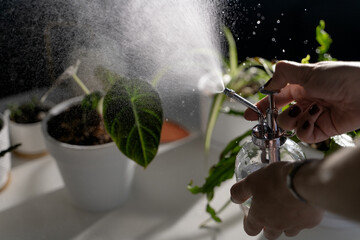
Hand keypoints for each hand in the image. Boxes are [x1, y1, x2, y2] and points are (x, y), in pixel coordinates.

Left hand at [230, 162, 322, 238]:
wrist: (304, 181)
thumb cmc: (277, 181)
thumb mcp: (251, 181)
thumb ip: (240, 191)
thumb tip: (234, 197)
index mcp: (260, 217)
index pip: (250, 229)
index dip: (249, 223)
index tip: (250, 214)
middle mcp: (276, 225)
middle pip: (270, 234)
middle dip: (267, 225)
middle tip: (269, 210)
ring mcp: (294, 225)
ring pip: (288, 230)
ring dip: (285, 222)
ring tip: (286, 206)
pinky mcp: (310, 221)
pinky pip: (304, 222)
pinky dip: (302, 215)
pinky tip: (301, 202)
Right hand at [245, 61, 359, 142]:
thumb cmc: (341, 77)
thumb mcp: (308, 71)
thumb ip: (283, 75)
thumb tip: (265, 85)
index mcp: (299, 87)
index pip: (275, 98)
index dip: (261, 106)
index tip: (249, 114)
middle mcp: (304, 103)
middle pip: (278, 114)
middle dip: (272, 116)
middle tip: (268, 117)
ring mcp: (311, 117)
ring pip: (288, 126)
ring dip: (292, 119)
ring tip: (304, 111)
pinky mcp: (321, 130)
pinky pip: (303, 135)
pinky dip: (306, 128)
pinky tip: (316, 117)